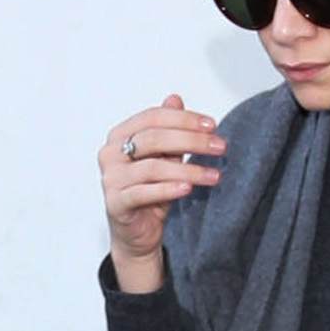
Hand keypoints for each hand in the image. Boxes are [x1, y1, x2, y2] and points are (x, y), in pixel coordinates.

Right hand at [99, 92, 223, 292]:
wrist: (137, 231)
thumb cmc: (150, 190)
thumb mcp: (165, 156)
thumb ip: (169, 130)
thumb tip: (175, 99)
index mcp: (119, 135)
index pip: (153, 117)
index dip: (184, 119)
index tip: (212, 125)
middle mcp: (110, 154)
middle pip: (154, 138)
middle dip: (192, 141)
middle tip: (219, 146)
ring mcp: (110, 179)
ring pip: (153, 167)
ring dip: (188, 170)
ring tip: (213, 175)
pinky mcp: (115, 203)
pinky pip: (144, 193)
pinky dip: (168, 189)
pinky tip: (189, 188)